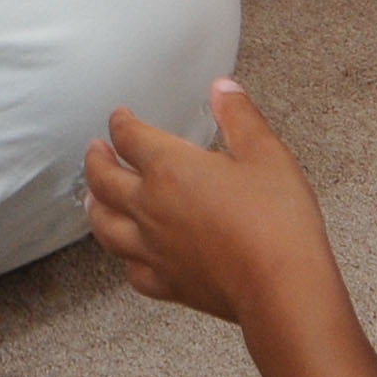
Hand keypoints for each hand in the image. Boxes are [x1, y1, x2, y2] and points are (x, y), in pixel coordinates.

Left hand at [82, 77, 333, 333]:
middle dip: (95, 160)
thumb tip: (222, 88)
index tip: (119, 117)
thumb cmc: (277, 221)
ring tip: (94, 198)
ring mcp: (154, 249)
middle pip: (104, 180)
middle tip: (95, 150)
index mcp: (171, 168)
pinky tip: (132, 256)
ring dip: (95, 207)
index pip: (130, 137)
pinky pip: (132, 270)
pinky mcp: (167, 284)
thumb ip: (239, 117)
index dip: (120, 123)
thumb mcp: (266, 154)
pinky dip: (126, 258)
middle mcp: (151, 208)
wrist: (282, 288)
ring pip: (105, 227)